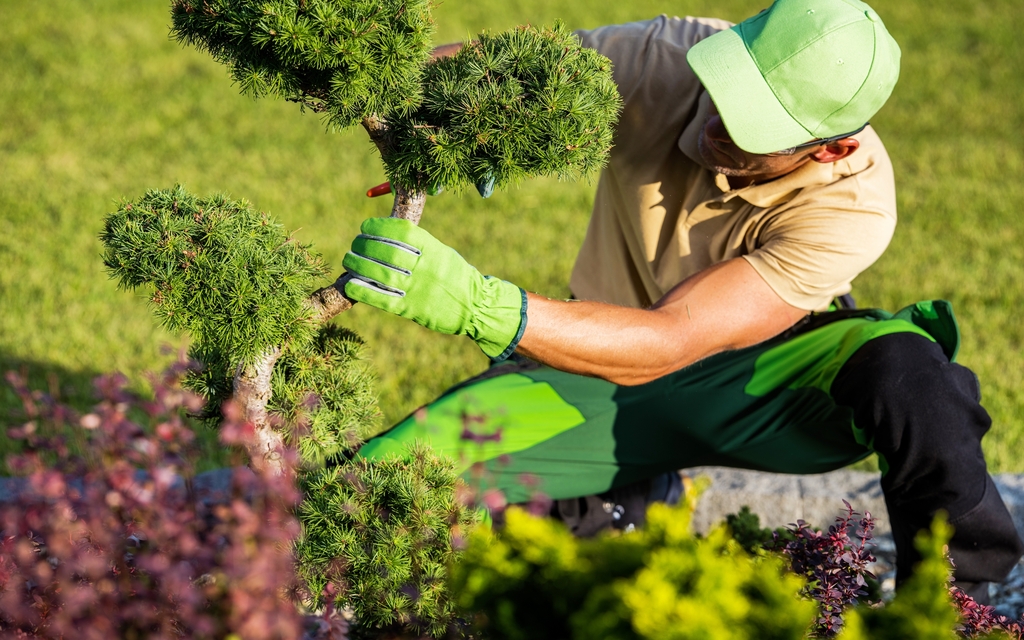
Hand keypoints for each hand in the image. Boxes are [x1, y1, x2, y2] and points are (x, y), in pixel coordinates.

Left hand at [343, 217, 525, 359]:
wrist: (476, 307)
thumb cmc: (456, 276)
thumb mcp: (443, 253)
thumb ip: (420, 244)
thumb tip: (386, 233)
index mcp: (435, 250)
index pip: (402, 232)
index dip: (379, 227)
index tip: (365, 226)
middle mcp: (427, 268)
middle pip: (387, 252)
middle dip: (365, 245)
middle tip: (355, 244)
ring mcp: (419, 290)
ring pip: (381, 274)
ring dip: (359, 265)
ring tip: (349, 259)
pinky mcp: (413, 310)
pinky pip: (383, 299)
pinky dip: (364, 291)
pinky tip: (351, 284)